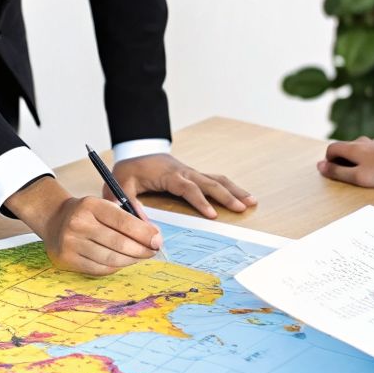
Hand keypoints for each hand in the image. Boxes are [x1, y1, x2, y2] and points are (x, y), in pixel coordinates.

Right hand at [4, 176, 162, 275]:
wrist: (54, 219)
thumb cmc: (88, 213)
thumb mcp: (105, 205)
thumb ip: (130, 216)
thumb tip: (153, 236)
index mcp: (90, 205)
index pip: (123, 220)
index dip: (144, 233)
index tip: (157, 240)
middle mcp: (78, 223)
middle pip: (119, 243)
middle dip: (141, 249)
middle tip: (152, 251)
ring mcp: (70, 243)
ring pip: (110, 259)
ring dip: (130, 260)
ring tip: (139, 257)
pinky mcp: (67, 259)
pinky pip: (99, 269)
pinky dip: (115, 267)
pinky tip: (122, 262)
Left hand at [112, 153, 256, 219]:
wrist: (136, 149)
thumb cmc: (129, 168)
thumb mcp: (122, 184)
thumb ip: (129, 203)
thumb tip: (141, 223)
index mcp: (169, 175)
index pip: (188, 188)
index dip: (201, 201)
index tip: (213, 215)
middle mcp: (184, 172)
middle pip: (210, 183)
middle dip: (227, 196)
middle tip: (243, 208)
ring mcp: (191, 172)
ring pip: (217, 179)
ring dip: (234, 190)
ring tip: (252, 201)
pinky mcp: (194, 175)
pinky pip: (215, 179)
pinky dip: (229, 187)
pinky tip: (242, 195)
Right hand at [317, 137, 373, 187]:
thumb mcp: (357, 176)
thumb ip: (337, 172)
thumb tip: (320, 166)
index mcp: (351, 148)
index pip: (331, 149)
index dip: (329, 161)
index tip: (335, 173)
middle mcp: (361, 142)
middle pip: (344, 149)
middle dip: (343, 162)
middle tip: (350, 177)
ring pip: (359, 150)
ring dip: (357, 161)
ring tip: (366, 175)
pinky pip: (372, 152)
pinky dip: (371, 160)